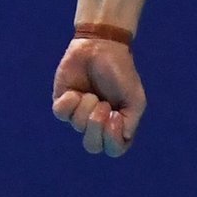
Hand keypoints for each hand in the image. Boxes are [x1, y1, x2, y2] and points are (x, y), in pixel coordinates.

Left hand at [51, 38, 145, 157]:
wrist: (101, 46)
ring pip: (77, 126)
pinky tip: (75, 91)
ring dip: (87, 106)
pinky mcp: (63, 103)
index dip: (113, 138)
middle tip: (103, 105)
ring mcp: (79, 114)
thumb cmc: (120, 71)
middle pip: (92, 146)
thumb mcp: (135, 97)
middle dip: (96, 127)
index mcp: (116, 125)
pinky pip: (61, 114)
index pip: (113, 149)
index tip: (116, 116)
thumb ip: (132, 120)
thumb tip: (123, 136)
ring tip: (92, 92)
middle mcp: (96, 124)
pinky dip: (69, 102)